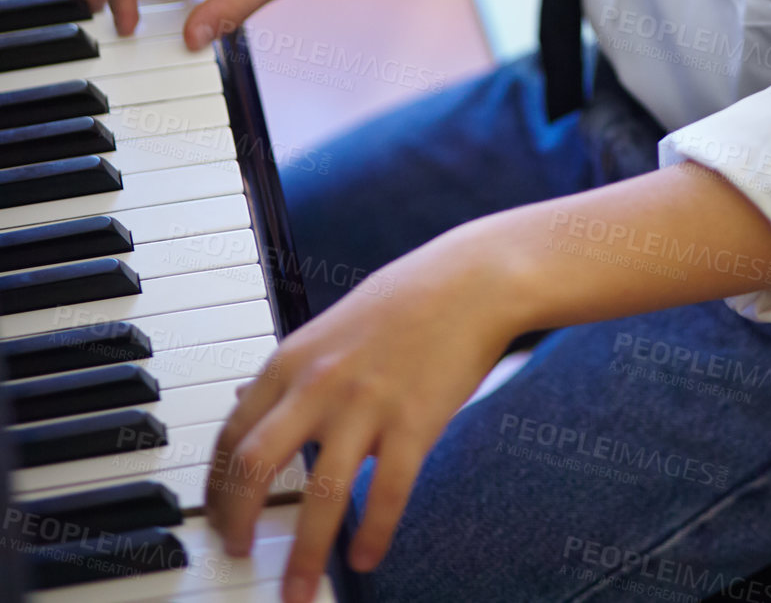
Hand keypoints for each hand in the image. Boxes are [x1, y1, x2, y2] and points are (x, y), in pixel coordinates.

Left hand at [206, 228, 515, 602]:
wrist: (473, 280)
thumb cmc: (405, 298)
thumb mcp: (330, 325)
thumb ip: (290, 369)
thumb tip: (243, 399)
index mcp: (293, 358)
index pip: (232, 433)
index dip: (216, 486)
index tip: (218, 518)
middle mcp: (320, 383)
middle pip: (255, 465)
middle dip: (238, 522)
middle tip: (237, 556)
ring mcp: (368, 404)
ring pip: (320, 496)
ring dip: (304, 555)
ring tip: (296, 593)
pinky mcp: (415, 423)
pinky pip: (387, 496)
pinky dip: (373, 536)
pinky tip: (365, 559)